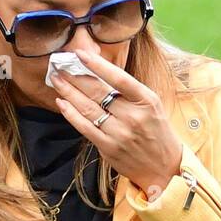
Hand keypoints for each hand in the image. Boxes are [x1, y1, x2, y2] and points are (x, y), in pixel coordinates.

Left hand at [48, 48, 183, 196]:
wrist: (164, 167)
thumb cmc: (156, 131)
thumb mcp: (151, 105)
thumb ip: (128, 91)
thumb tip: (99, 71)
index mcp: (147, 100)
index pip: (119, 78)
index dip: (97, 65)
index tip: (79, 54)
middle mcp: (133, 116)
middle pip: (98, 92)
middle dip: (75, 77)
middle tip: (59, 66)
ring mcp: (120, 133)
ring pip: (88, 108)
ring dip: (68, 92)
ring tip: (56, 80)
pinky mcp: (108, 148)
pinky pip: (84, 127)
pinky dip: (71, 114)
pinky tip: (61, 102)